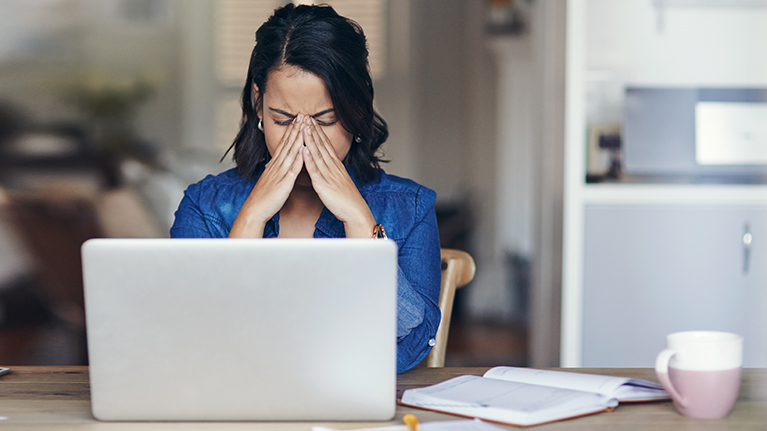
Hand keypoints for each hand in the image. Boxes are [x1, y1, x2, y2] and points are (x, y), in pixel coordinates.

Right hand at [229, 116, 305, 237]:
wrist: (255, 210)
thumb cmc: (264, 198)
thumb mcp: (270, 179)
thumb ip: (275, 170)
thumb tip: (279, 163)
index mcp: (275, 165)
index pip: (284, 144)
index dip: (291, 131)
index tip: (298, 119)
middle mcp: (277, 166)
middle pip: (288, 143)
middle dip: (296, 128)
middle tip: (302, 115)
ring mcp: (280, 173)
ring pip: (290, 152)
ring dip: (298, 138)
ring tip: (304, 125)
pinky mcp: (284, 182)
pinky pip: (292, 169)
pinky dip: (298, 158)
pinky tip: (304, 149)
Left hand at [301, 117, 376, 237]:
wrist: (355, 211)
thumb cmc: (347, 199)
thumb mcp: (340, 181)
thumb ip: (333, 172)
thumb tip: (328, 166)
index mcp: (336, 166)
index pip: (326, 145)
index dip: (318, 132)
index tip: (312, 121)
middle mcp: (333, 167)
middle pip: (322, 145)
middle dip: (313, 130)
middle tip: (306, 117)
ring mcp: (328, 175)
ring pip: (318, 154)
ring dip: (310, 139)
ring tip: (304, 127)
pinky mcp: (323, 184)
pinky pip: (315, 170)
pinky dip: (309, 158)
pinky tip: (304, 149)